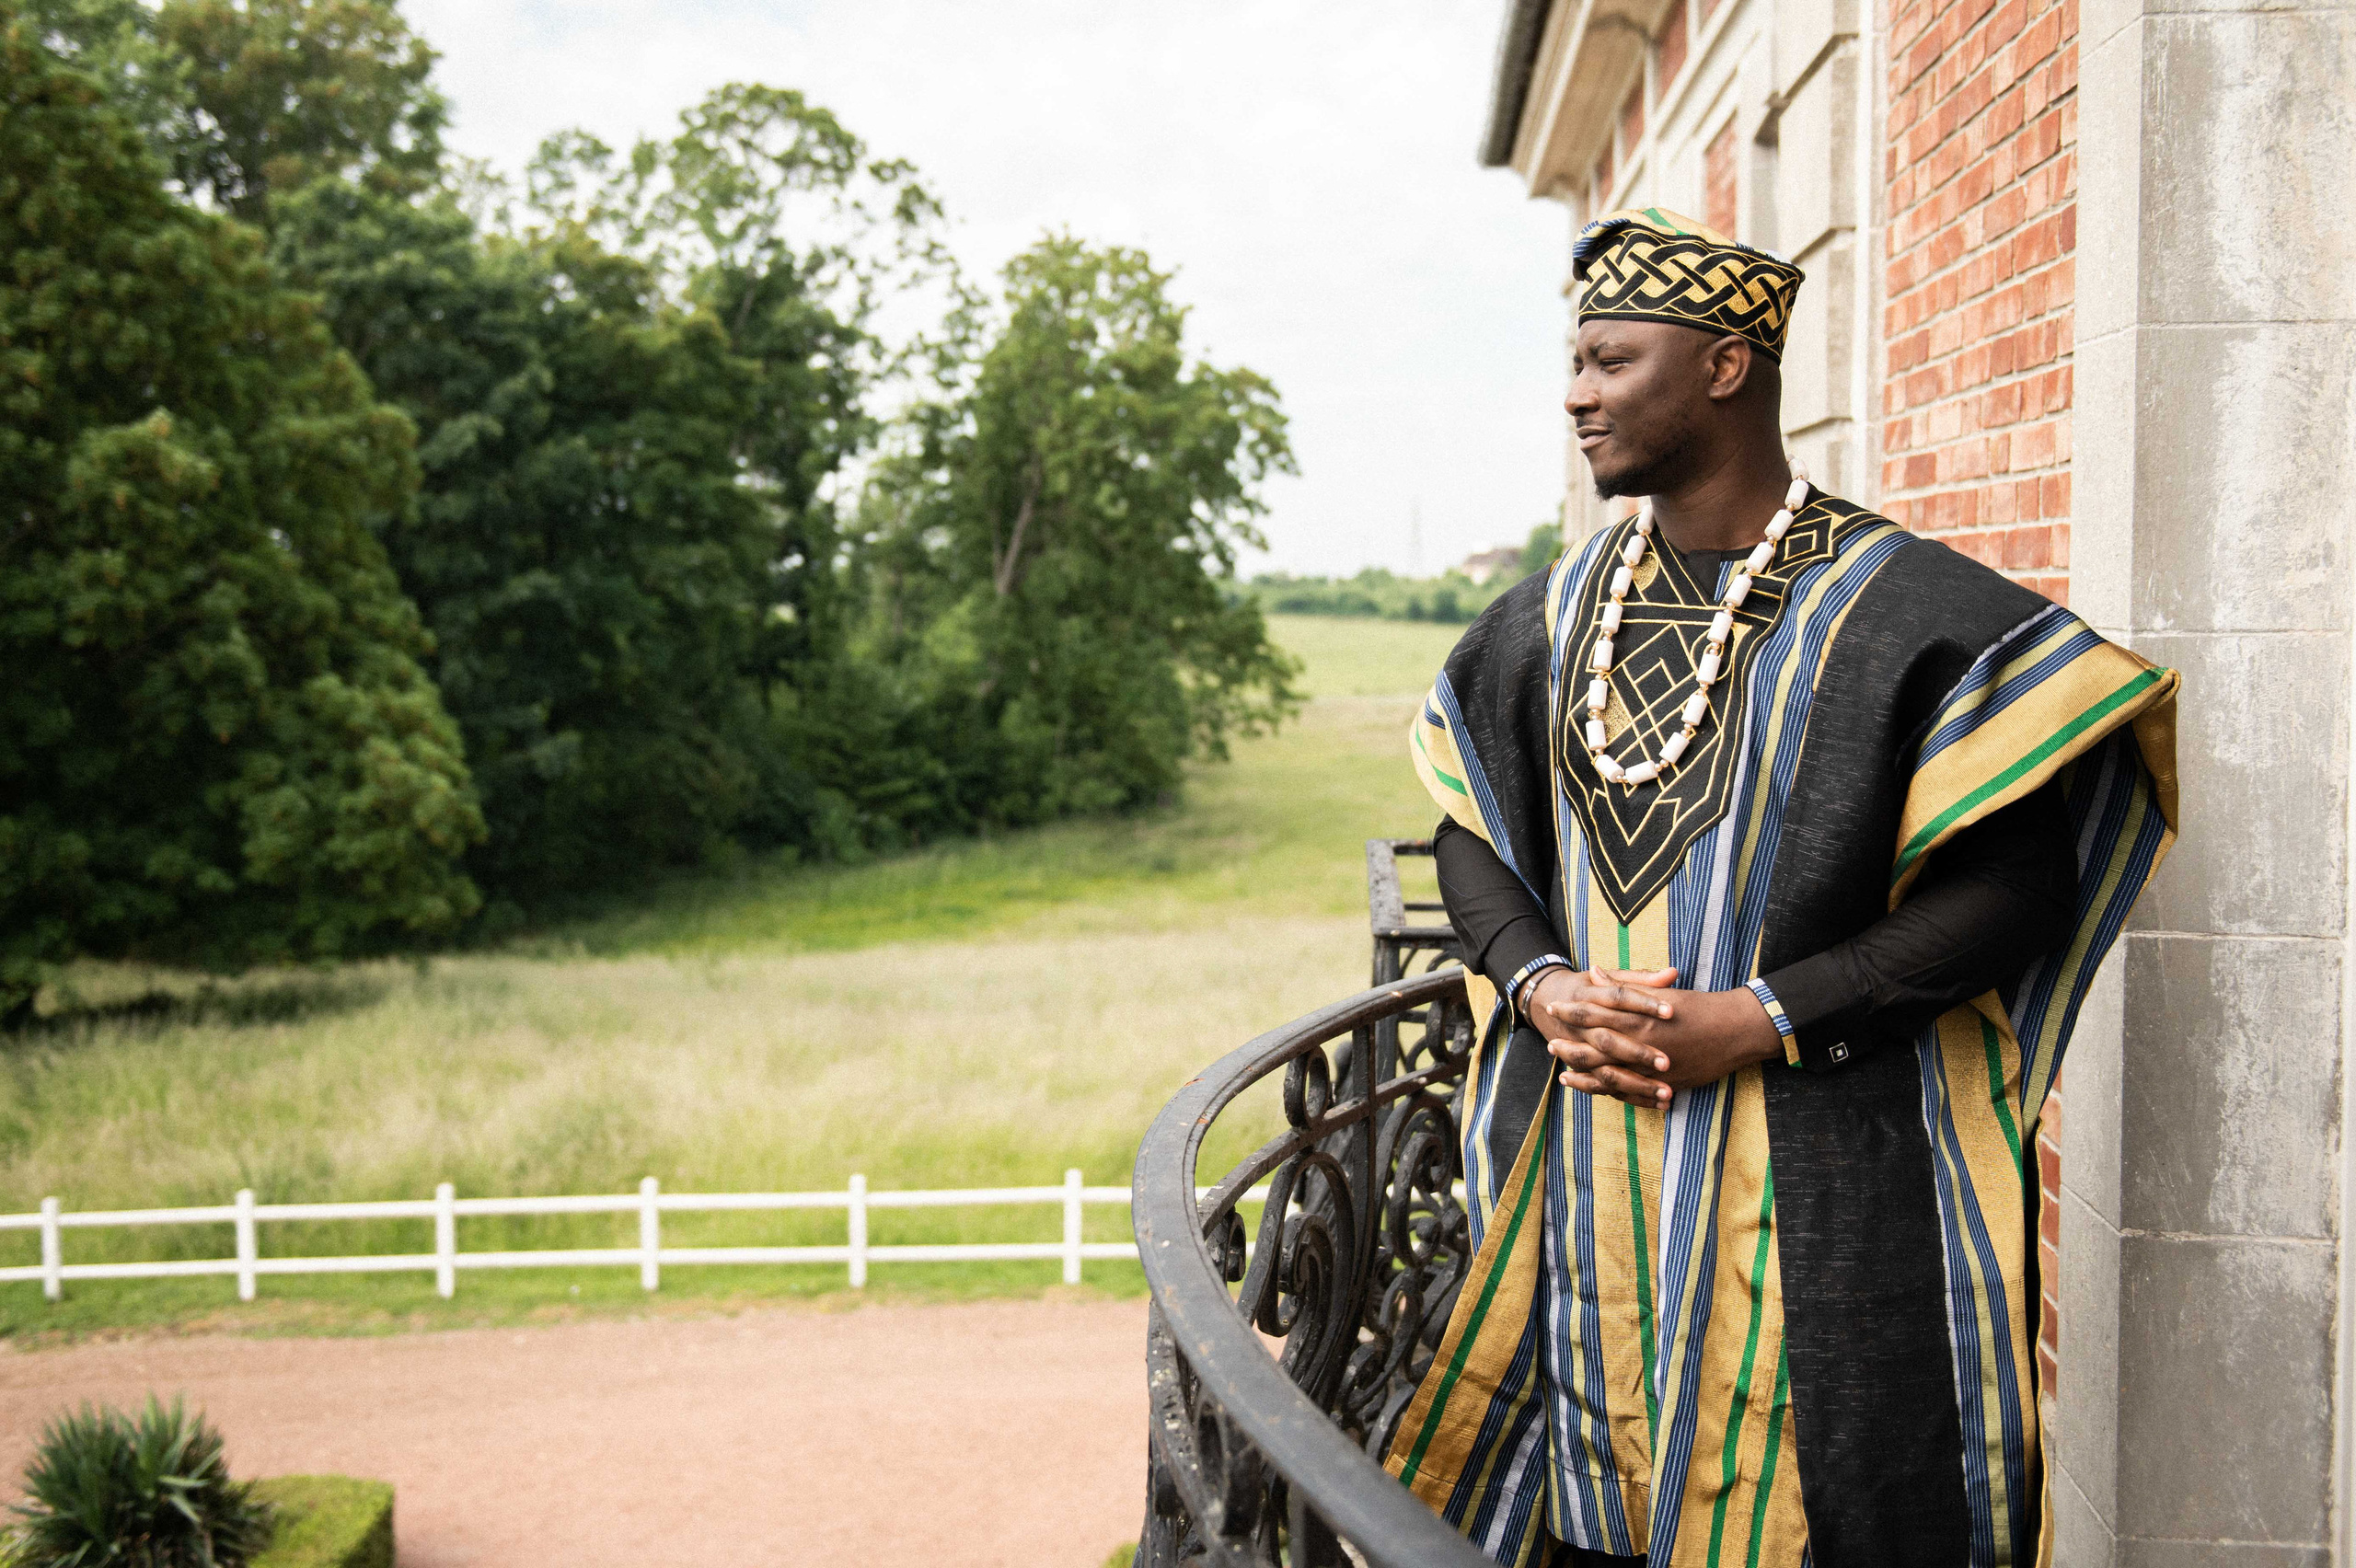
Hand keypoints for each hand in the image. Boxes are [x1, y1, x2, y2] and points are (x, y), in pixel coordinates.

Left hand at [1532, 967, 1783, 1107]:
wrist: (1736, 1031)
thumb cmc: (1699, 1008)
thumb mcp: (1660, 993)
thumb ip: (1625, 985)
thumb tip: (1593, 972)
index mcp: (1640, 1019)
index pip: (1596, 1015)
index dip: (1572, 1012)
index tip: (1554, 1008)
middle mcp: (1642, 1047)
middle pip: (1595, 1049)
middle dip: (1570, 1046)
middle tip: (1550, 1045)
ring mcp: (1652, 1071)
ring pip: (1608, 1076)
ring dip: (1583, 1075)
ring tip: (1562, 1074)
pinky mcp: (1664, 1086)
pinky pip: (1630, 1094)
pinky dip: (1610, 1093)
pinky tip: (1595, 1092)